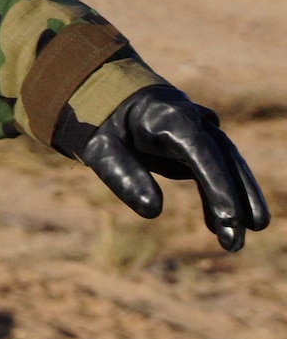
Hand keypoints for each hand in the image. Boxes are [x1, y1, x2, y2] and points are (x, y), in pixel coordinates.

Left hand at [71, 87, 269, 250]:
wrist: (106, 94)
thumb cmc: (100, 122)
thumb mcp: (99, 146)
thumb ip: (122, 174)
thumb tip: (153, 210)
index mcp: (168, 115)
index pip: (202, 152)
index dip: (218, 185)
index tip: (229, 218)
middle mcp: (193, 118)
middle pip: (224, 160)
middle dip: (235, 202)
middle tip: (235, 244)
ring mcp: (201, 128)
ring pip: (229, 165)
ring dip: (238, 202)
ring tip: (235, 244)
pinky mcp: (200, 142)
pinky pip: (217, 169)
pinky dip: (219, 196)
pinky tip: (220, 226)